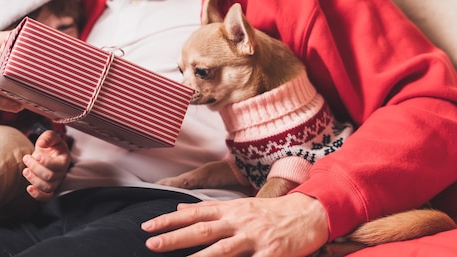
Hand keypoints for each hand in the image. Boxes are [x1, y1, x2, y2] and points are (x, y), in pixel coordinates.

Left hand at [23, 130, 71, 200]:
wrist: (47, 153)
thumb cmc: (50, 145)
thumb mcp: (50, 136)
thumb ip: (47, 137)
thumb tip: (42, 143)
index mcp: (64, 159)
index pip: (58, 166)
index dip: (46, 162)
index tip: (36, 155)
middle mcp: (62, 172)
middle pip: (50, 176)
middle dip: (35, 167)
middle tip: (26, 158)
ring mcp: (56, 182)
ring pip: (47, 187)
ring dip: (33, 179)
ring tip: (25, 170)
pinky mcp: (48, 188)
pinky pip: (46, 197)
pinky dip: (37, 195)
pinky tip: (29, 188)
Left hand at [142, 193, 328, 256]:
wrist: (308, 213)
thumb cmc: (270, 212)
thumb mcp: (239, 206)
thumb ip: (209, 209)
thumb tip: (179, 209)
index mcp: (230, 210)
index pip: (194, 214)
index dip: (169, 220)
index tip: (148, 227)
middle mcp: (239, 221)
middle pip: (202, 230)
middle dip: (175, 238)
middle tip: (151, 244)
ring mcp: (254, 238)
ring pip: (222, 249)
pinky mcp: (271, 254)